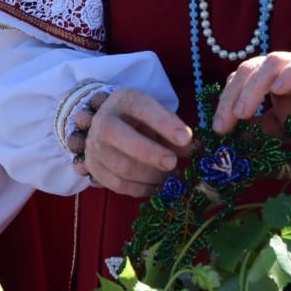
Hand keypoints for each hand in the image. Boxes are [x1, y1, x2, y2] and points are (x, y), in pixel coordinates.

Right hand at [80, 88, 194, 198]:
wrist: (108, 128)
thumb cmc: (141, 122)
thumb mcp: (159, 118)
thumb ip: (177, 133)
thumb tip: (196, 151)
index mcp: (124, 101)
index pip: (141, 107)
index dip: (163, 123)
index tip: (185, 137)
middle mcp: (104, 121)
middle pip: (119, 137)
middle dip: (150, 153)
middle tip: (173, 163)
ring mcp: (94, 146)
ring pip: (121, 166)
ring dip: (151, 176)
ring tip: (170, 176)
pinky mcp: (94, 168)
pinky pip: (118, 185)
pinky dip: (142, 189)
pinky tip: (156, 185)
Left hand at [212, 50, 290, 152]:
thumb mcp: (280, 131)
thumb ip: (255, 128)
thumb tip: (225, 135)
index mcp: (268, 79)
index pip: (238, 82)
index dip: (224, 103)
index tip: (218, 129)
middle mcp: (282, 68)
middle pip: (248, 70)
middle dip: (231, 97)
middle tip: (224, 124)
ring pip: (270, 64)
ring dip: (253, 88)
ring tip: (243, 113)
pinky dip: (289, 73)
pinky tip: (278, 90)